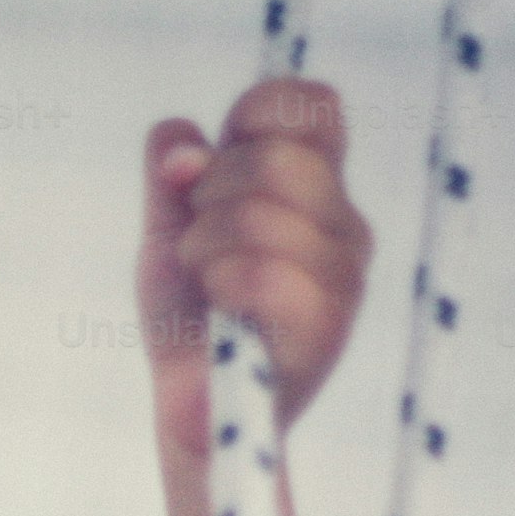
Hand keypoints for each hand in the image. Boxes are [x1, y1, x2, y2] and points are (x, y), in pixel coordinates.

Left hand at [136, 78, 373, 463]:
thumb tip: (182, 144)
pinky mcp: (326, 329)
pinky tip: (217, 307)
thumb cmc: (192, 317)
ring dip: (202, 245)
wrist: (195, 410)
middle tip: (199, 239)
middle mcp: (345, 227)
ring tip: (205, 280)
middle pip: (277, 155)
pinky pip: (262, 271)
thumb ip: (170, 174)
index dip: (255, 113)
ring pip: (259, 212)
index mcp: (318, 189)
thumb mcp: (168, 230)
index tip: (213, 164)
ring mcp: (344, 278)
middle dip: (210, 191)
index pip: (314, 105)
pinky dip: (217, 280)